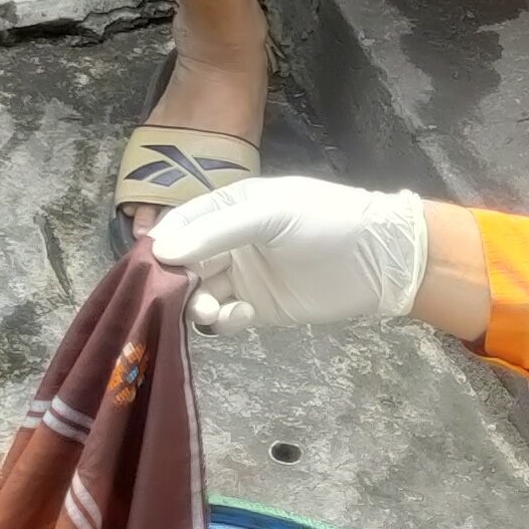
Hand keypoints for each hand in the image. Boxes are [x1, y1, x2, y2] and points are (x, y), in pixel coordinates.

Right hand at [150, 177, 430, 332]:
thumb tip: (161, 250)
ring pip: (200, 293)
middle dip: (175, 280)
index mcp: (230, 207)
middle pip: (185, 263)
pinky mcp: (259, 307)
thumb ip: (215, 231)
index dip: (162, 244)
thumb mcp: (270, 214)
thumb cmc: (328, 222)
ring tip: (209, 309)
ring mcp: (244, 276)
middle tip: (174, 295)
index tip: (148, 266)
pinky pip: (225, 318)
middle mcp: (231, 241)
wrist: (380, 260)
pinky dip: (223, 320)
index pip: (181, 224)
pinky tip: (241, 315)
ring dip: (196, 303)